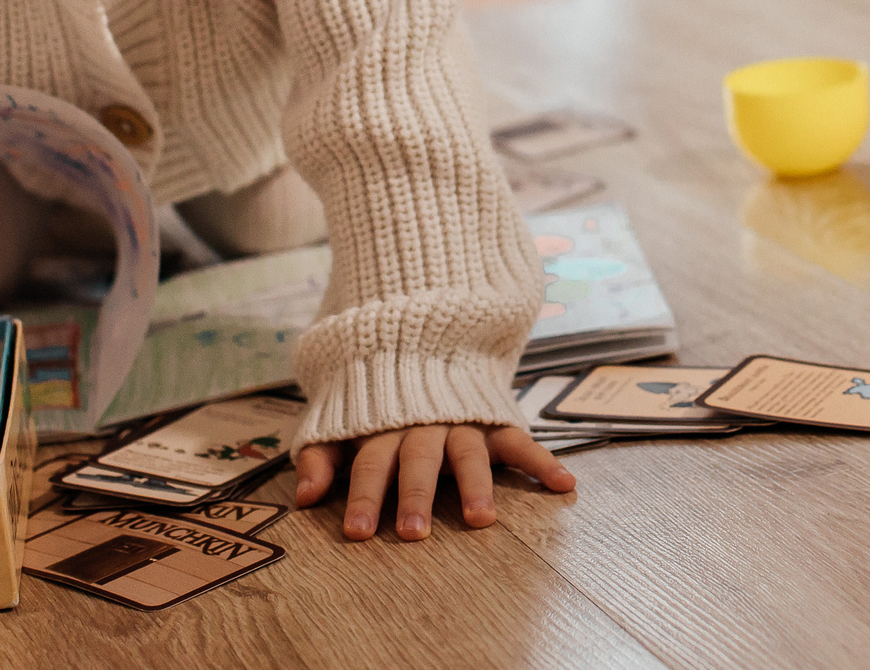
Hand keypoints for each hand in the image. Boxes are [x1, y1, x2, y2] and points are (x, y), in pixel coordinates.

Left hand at [292, 424, 573, 540]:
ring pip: (469, 453)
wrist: (423, 335)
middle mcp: (425, 424)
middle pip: (419, 460)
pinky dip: (544, 462)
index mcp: (384, 426)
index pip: (373, 462)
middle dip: (416, 496)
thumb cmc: (376, 398)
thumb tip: (304, 499)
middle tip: (413, 534)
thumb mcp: (340, 420)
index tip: (358, 533)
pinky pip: (522, 440)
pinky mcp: (495, 420)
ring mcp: (464, 422)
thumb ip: (321, 456)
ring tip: (481, 520)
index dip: (364, 496)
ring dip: (475, 486)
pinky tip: (565, 485)